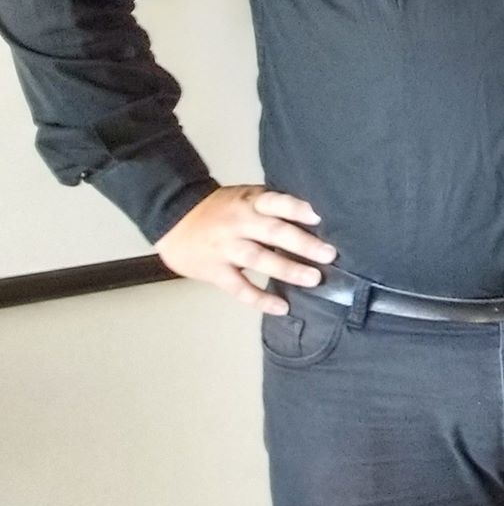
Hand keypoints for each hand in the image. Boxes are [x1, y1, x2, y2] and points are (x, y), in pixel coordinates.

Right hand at [155, 185, 334, 315]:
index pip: (275, 202)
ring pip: (259, 259)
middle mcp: (239, 224)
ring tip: (314, 279)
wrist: (172, 217)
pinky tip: (282, 307)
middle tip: (329, 254)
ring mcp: (226, 248)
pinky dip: (260, 298)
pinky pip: (239, 287)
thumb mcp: (245, 197)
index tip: (319, 217)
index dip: (296, 208)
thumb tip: (316, 219)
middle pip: (273, 232)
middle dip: (303, 244)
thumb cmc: (221, 209)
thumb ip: (272, 207)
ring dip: (288, 270)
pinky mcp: (215, 271)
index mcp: (250, 202)